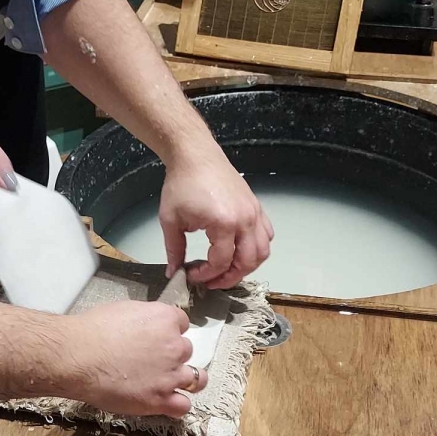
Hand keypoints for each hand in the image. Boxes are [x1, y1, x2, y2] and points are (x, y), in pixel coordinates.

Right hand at [60, 301, 207, 416]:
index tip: (158, 338)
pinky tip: (166, 403)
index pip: (181, 323)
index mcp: (165, 319)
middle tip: (153, 361)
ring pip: (196, 378)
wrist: (78, 357)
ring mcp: (170, 375)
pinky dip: (177, 404)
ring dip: (185, 379)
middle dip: (172, 355)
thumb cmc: (92, 331)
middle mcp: (175, 346)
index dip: (169, 332)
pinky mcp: (160, 399)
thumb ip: (144, 320)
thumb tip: (144, 328)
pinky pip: (183, 405)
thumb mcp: (123, 311)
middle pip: (186, 350)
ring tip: (170, 383)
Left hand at [159, 149, 273, 288]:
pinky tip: (240, 249)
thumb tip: (174, 272)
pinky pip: (266, 234)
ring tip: (228, 268)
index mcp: (224, 224)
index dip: (207, 275)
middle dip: (230, 277)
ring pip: (262, 251)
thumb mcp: (170, 220)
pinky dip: (257, 247)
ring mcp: (254, 212)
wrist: (195, 155)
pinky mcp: (255, 206)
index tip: (192, 275)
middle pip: (248, 262)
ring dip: (247, 265)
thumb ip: (174, 250)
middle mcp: (245, 220)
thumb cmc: (182, 183)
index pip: (222, 262)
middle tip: (212, 281)